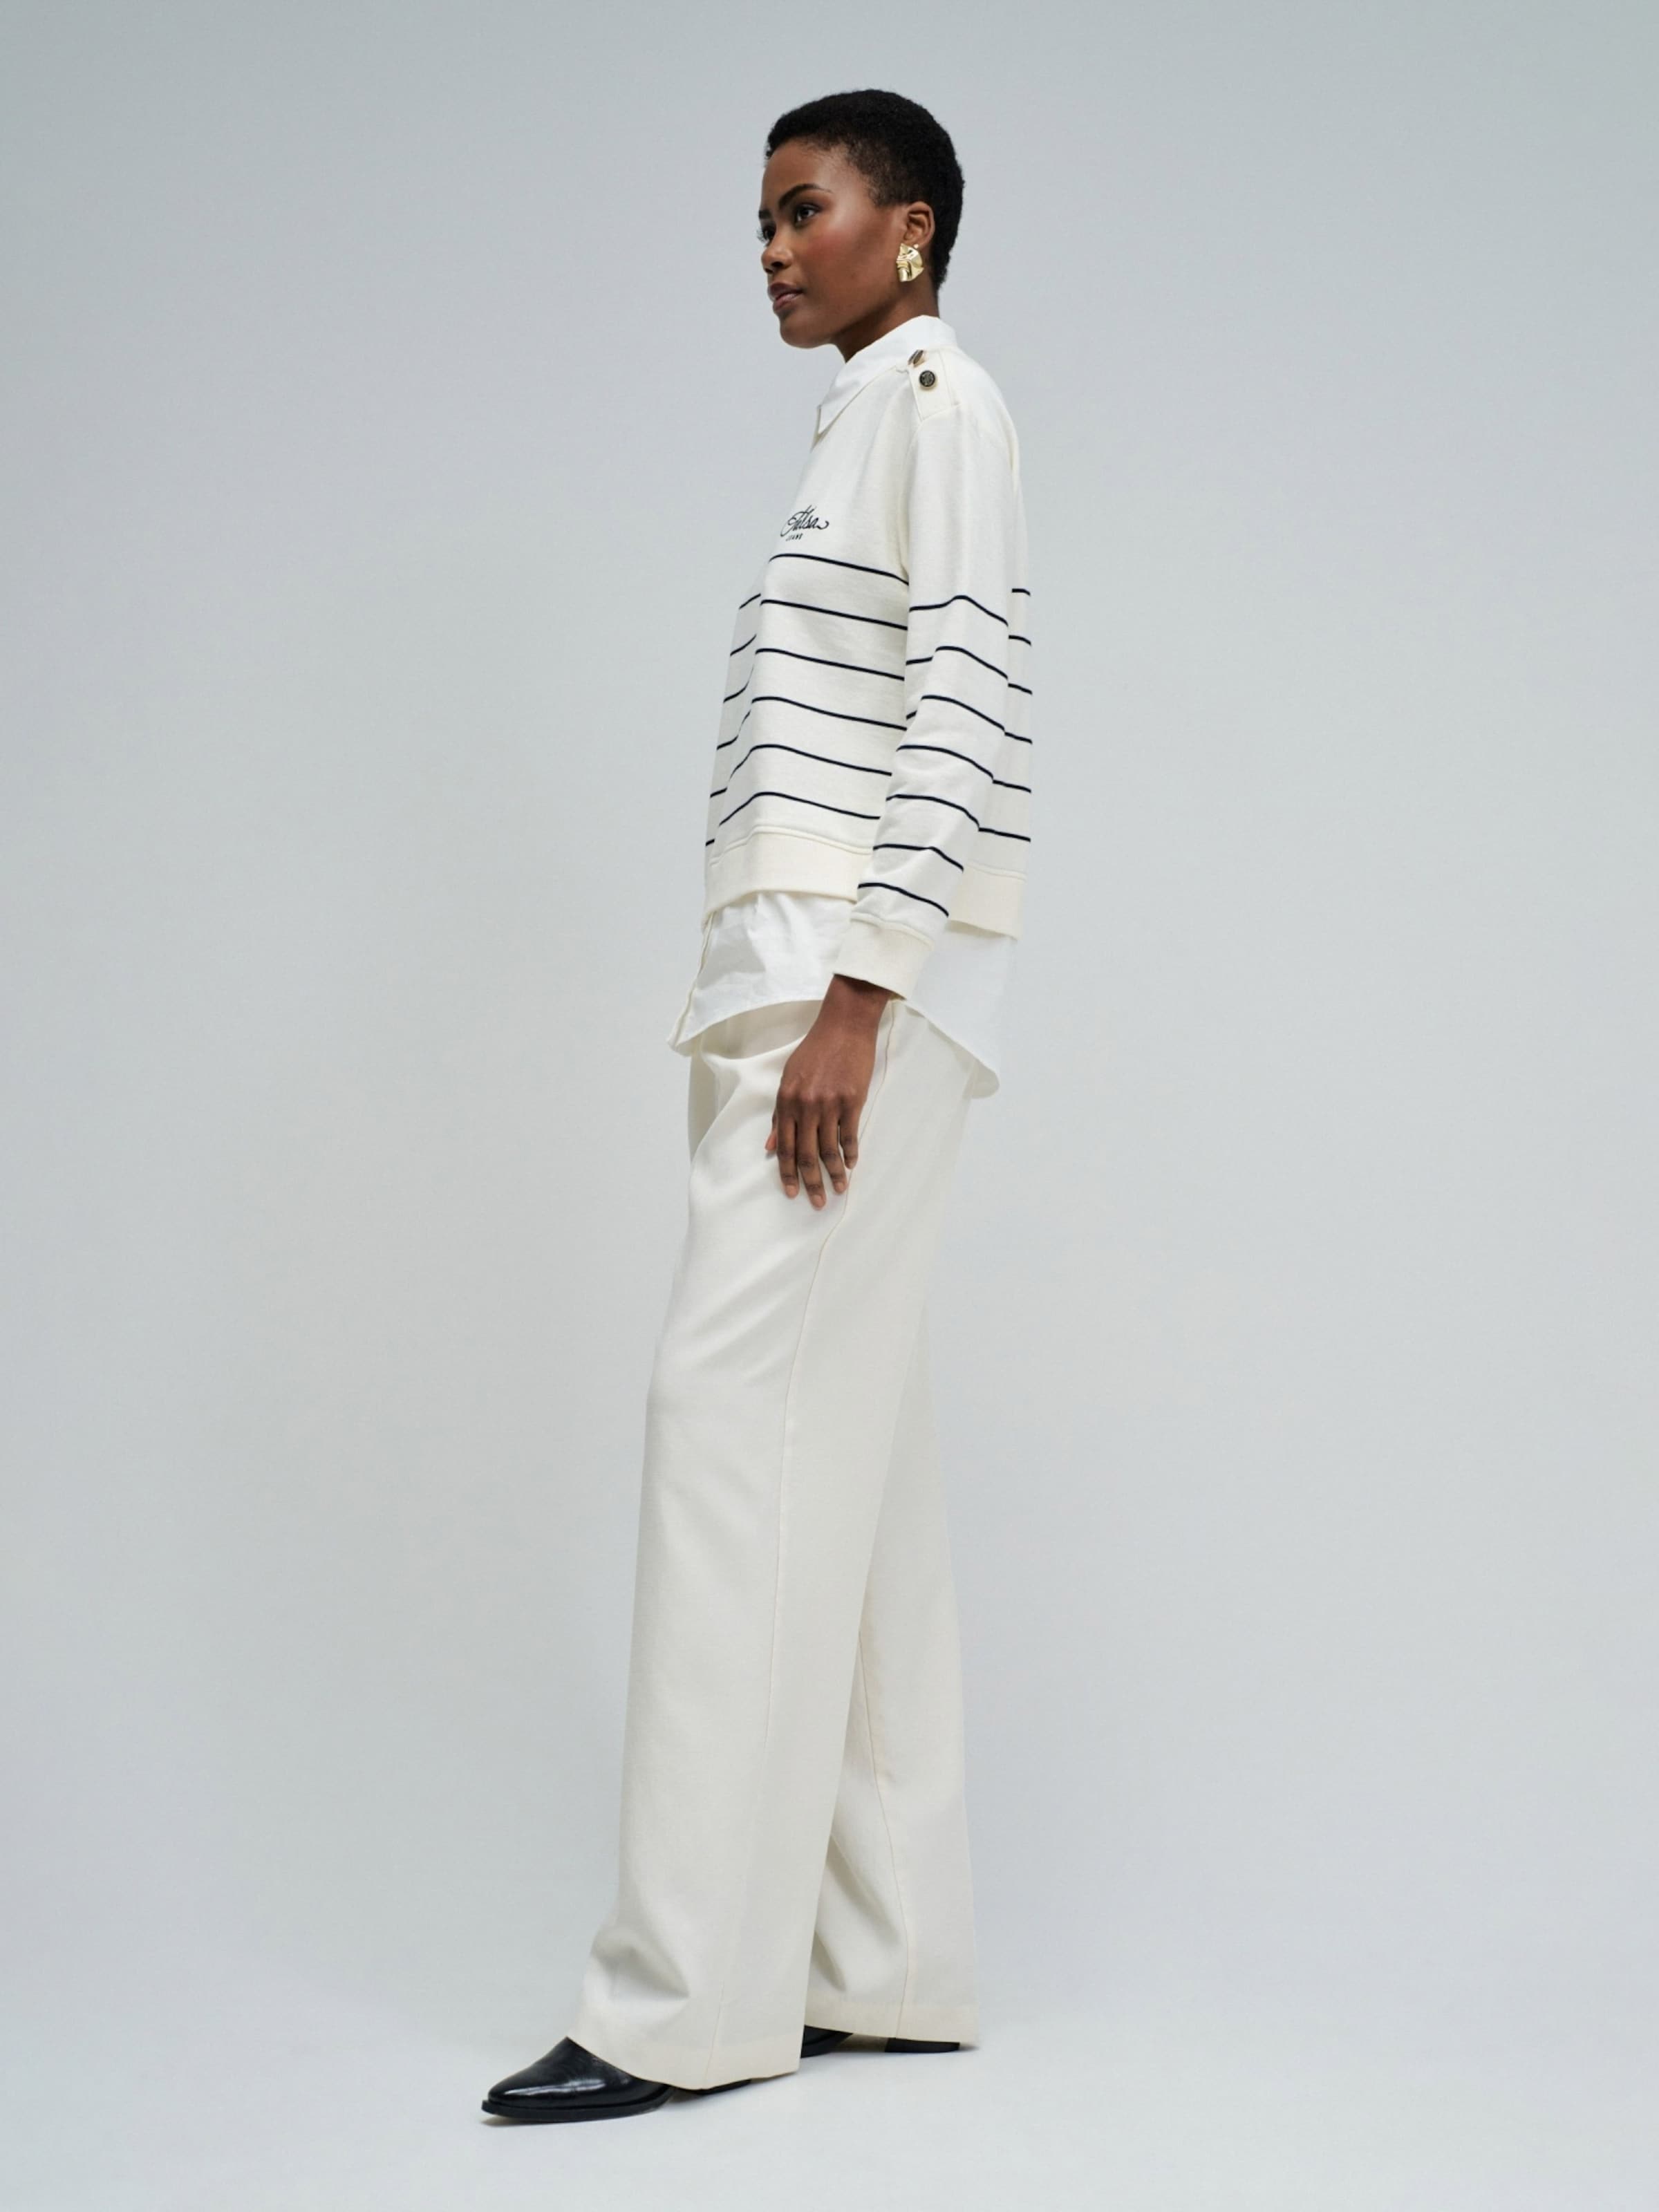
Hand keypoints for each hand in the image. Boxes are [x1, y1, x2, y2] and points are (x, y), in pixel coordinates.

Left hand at [765, 975, 894, 1204]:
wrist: (843, 1026)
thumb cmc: (815, 1051)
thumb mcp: (788, 1078)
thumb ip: (779, 1114)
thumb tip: (769, 1146)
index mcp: (786, 1100)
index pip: (783, 1146)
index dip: (787, 1172)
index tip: (792, 1192)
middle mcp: (805, 1105)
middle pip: (805, 1154)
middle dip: (811, 1182)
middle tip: (817, 1202)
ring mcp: (829, 1104)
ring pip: (829, 1149)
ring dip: (834, 1173)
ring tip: (839, 1189)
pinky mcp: (852, 1100)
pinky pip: (849, 1135)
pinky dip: (850, 1153)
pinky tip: (851, 1165)